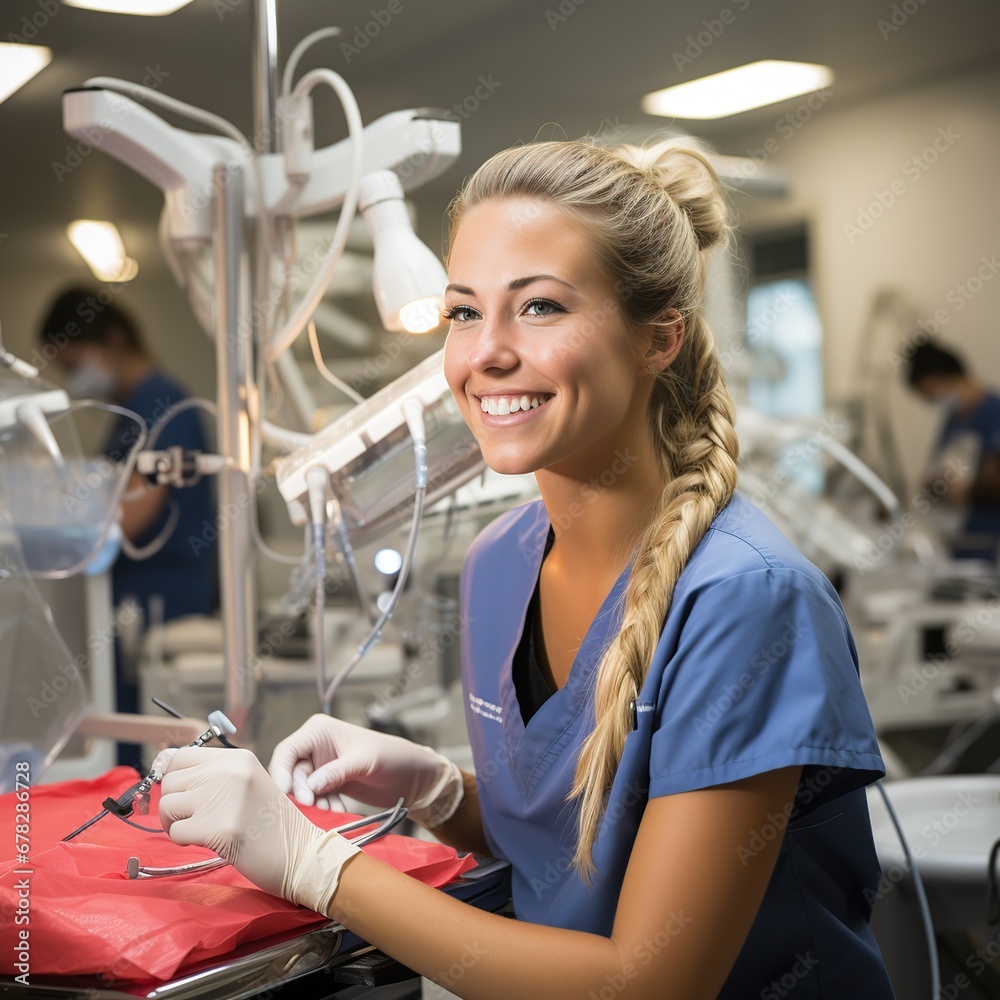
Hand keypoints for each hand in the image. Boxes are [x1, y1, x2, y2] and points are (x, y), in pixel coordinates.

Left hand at [159, 746, 359, 911]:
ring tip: (203, 830)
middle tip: (196, 819)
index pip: (180, 756)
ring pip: (168, 806)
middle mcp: (229, 771)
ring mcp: (223, 798)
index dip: (172, 778)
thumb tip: (160, 765)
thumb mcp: (244, 784)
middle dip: (175, 805)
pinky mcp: (218, 828)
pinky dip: (185, 842)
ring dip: (177, 824)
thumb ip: (211, 774)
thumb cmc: (270, 823)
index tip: (180, 795)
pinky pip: (175, 833)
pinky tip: (210, 841)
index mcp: (237, 758)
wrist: (300, 853)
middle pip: (171, 782)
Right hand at [268, 714, 463, 828]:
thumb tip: (309, 785)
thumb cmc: (392, 757)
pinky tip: (337, 811)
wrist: (412, 775)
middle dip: (301, 791)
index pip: (287, 750)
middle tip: (314, 805)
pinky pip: (315, 797)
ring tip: (331, 809)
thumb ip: (336, 772)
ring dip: (313, 802)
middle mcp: (315, 747)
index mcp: (319, 730)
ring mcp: (322, 766)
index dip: (281, 772)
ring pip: (302, 788)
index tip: (286, 794)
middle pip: (291, 773)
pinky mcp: (329, 783)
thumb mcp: (364, 762)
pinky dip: (322, 806)